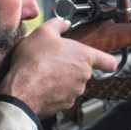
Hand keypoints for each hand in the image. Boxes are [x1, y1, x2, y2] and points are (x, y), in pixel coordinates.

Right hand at [0, 18, 116, 117]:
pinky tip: (40, 84)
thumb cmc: (34, 61)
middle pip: (82, 70)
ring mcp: (74, 92)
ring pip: (71, 83)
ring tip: (43, 71)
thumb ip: (57, 25)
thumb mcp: (43, 32)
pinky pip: (61, 95)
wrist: (22, 90)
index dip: (107, 61)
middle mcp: (83, 76)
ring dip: (60, 78)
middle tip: (53, 59)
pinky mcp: (64, 105)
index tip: (106, 62)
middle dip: (70, 65)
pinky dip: (52, 91)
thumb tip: (63, 24)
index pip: (108, 61)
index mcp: (84, 57)